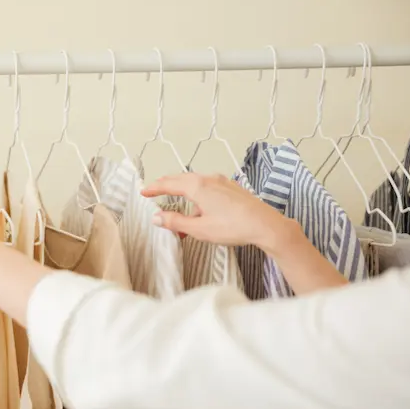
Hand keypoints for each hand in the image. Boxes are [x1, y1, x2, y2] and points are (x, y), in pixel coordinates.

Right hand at [141, 173, 296, 253]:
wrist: (265, 225)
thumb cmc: (233, 227)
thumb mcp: (199, 229)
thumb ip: (175, 222)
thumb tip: (157, 218)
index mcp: (197, 186)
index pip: (168, 184)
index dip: (154, 188)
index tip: (143, 191)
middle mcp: (209, 179)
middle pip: (181, 179)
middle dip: (166, 186)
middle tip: (155, 191)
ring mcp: (222, 182)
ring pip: (195, 184)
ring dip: (183, 195)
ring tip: (177, 211)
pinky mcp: (231, 188)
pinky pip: (208, 188)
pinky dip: (197, 197)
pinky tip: (199, 212)